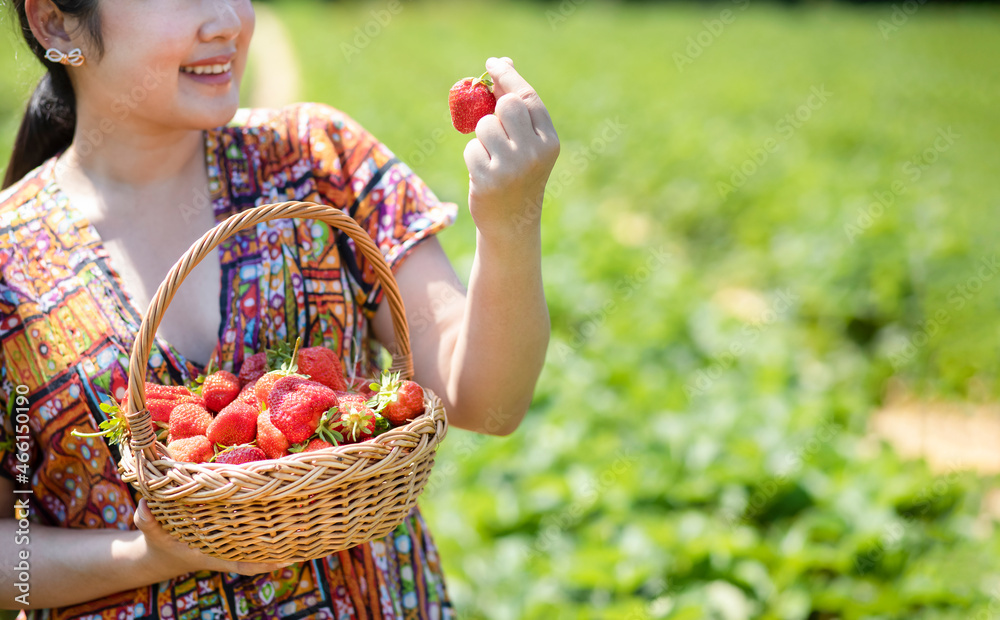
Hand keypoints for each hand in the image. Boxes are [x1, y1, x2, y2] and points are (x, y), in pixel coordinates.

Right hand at [134, 499, 291, 576]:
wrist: (162, 552)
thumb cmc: (159, 540)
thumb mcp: (150, 530)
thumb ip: (146, 519)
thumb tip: (146, 503)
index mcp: (212, 554)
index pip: (242, 564)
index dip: (263, 564)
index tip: (285, 561)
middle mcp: (227, 550)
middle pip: (260, 555)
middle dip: (281, 549)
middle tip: (306, 535)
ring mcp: (231, 543)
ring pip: (261, 543)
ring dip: (282, 537)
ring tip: (308, 525)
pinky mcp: (232, 534)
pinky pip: (255, 535)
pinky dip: (271, 529)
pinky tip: (291, 516)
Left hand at [463, 57, 559, 240]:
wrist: (511, 225)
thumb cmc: (518, 177)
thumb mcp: (526, 144)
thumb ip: (517, 108)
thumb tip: (503, 63)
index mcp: (549, 142)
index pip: (528, 98)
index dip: (508, 77)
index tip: (493, 63)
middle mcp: (534, 153)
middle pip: (507, 106)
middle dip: (495, 109)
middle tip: (494, 123)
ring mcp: (512, 167)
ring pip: (485, 126)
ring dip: (482, 137)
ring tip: (491, 157)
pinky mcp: (489, 179)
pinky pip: (471, 148)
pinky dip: (473, 157)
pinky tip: (483, 173)